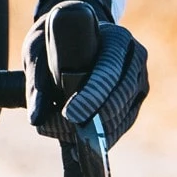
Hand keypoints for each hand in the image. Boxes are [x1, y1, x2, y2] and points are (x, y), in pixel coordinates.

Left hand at [24, 0, 149, 142]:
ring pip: (123, 115)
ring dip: (96, 132)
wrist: (72, 30)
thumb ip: (37, 81)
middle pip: (120, 97)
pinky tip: (80, 146)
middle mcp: (135, 57)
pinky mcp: (136, 98)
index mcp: (116, 38)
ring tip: (63, 139)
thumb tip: (36, 119)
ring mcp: (139, 79)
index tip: (71, 115)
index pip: (108, 71)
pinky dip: (103, 136)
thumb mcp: (39, 49)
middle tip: (63, 133)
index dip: (91, 96)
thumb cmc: (53, 37)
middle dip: (92, 119)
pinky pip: (123, 122)